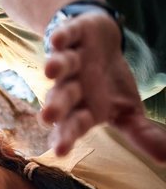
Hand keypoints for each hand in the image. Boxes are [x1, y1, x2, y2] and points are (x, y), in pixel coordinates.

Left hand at [42, 13, 165, 160]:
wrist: (101, 46)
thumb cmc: (109, 87)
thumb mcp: (127, 110)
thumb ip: (140, 134)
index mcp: (82, 110)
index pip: (73, 127)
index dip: (66, 138)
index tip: (61, 151)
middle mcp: (70, 88)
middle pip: (61, 98)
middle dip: (55, 107)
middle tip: (47, 117)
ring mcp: (70, 61)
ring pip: (61, 67)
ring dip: (57, 67)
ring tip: (51, 71)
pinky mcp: (71, 37)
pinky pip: (64, 37)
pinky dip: (61, 37)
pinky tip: (57, 40)